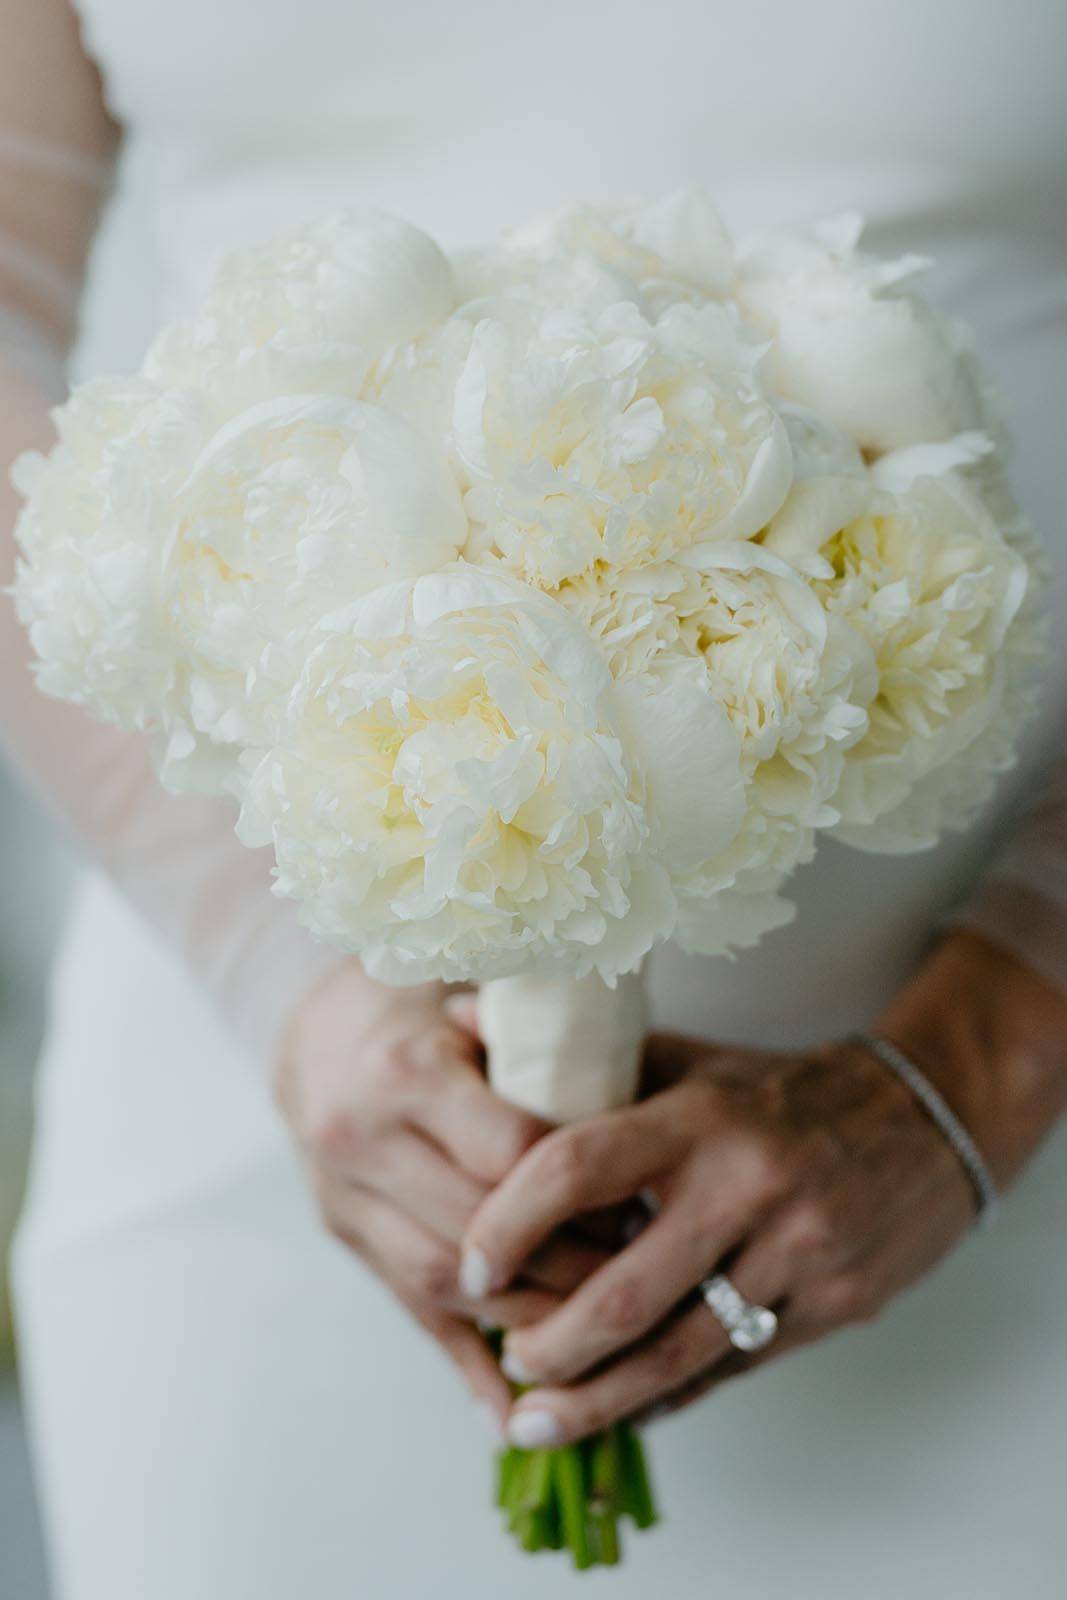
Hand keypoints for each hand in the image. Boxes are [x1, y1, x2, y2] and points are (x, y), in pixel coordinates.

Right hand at [276, 962, 608, 1431]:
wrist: (315, 1025)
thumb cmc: (423, 1002)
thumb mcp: (480, 1001)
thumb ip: (537, 1051)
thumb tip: (627, 1114)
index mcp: (406, 1072)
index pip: (508, 1155)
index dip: (579, 1192)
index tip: (638, 1205)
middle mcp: (362, 1137)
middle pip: (473, 1232)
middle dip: (561, 1268)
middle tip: (634, 1283)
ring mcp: (343, 1193)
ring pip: (437, 1282)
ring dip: (521, 1320)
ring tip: (594, 1338)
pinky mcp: (342, 1233)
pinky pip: (405, 1309)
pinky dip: (464, 1363)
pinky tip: (513, 1409)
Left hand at [461, 933, 1066, 1445]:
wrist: (922, 1117)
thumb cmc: (775, 1092)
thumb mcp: (688, 1060)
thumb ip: (580, 1061)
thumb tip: (458, 1023)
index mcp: (697, 1118)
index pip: (578, 1167)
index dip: (509, 1222)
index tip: (469, 1264)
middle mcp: (746, 1186)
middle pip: (624, 1292)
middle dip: (549, 1343)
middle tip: (505, 1356)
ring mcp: (797, 1253)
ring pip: (679, 1352)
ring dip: (598, 1397)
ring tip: (537, 1420)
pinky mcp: (833, 1305)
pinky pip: (732, 1367)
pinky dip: (666, 1396)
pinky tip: (619, 1411)